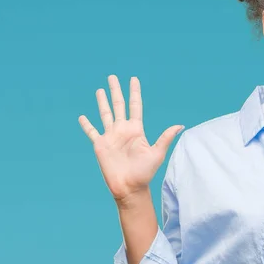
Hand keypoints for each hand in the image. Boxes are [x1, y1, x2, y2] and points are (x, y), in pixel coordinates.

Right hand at [78, 75, 183, 203]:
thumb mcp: (157, 153)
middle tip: (112, 76)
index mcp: (136, 129)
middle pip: (118, 105)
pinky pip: (92, 132)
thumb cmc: (145, 173)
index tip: (133, 79)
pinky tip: (82, 117)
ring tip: (100, 90)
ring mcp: (111, 136)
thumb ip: (165, 137)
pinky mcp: (100, 145)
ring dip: (102, 102)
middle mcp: (123, 130)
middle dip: (115, 90)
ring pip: (105, 114)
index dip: (134, 92)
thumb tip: (180, 126)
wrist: (129, 188)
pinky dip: (87, 124)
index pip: (135, 105)